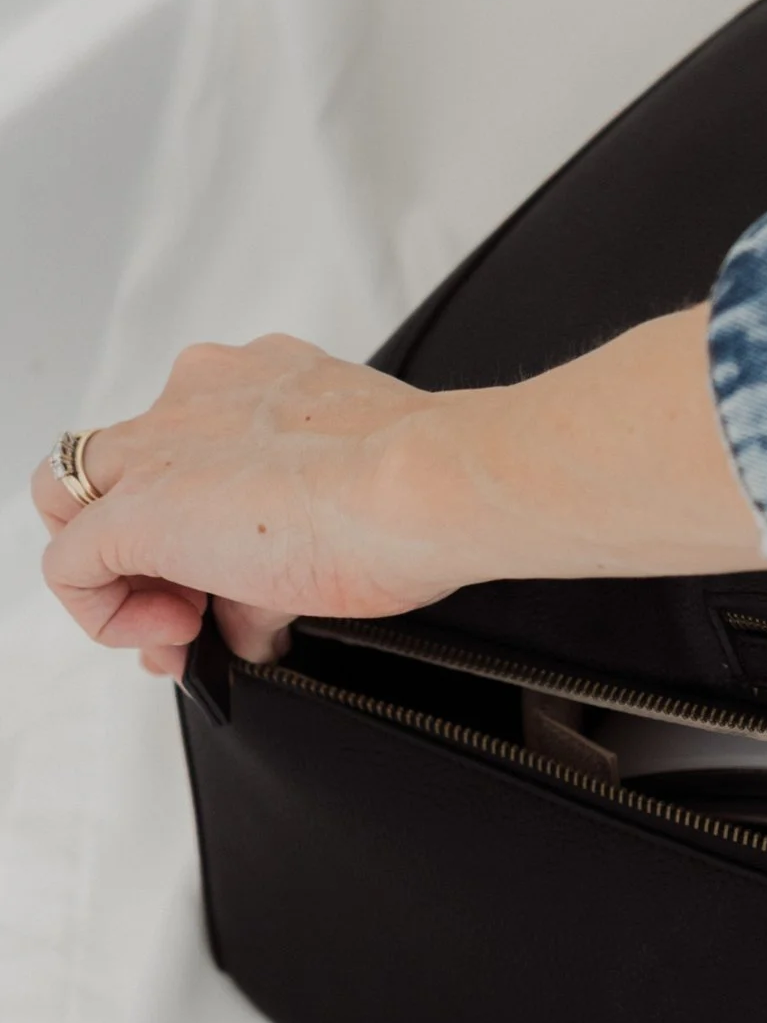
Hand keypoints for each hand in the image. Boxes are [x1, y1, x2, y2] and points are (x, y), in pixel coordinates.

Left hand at [35, 311, 756, 674]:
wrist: (441, 483)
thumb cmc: (437, 490)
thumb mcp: (372, 509)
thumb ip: (320, 540)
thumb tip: (297, 604)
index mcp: (260, 381)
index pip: (195, 448)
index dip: (205, 528)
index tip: (250, 582)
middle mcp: (199, 400)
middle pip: (124, 474)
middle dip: (157, 557)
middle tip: (203, 617)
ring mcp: (162, 453)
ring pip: (80, 508)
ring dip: (127, 584)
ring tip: (187, 630)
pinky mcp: (138, 512)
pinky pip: (70, 568)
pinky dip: (107, 618)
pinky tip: (173, 641)